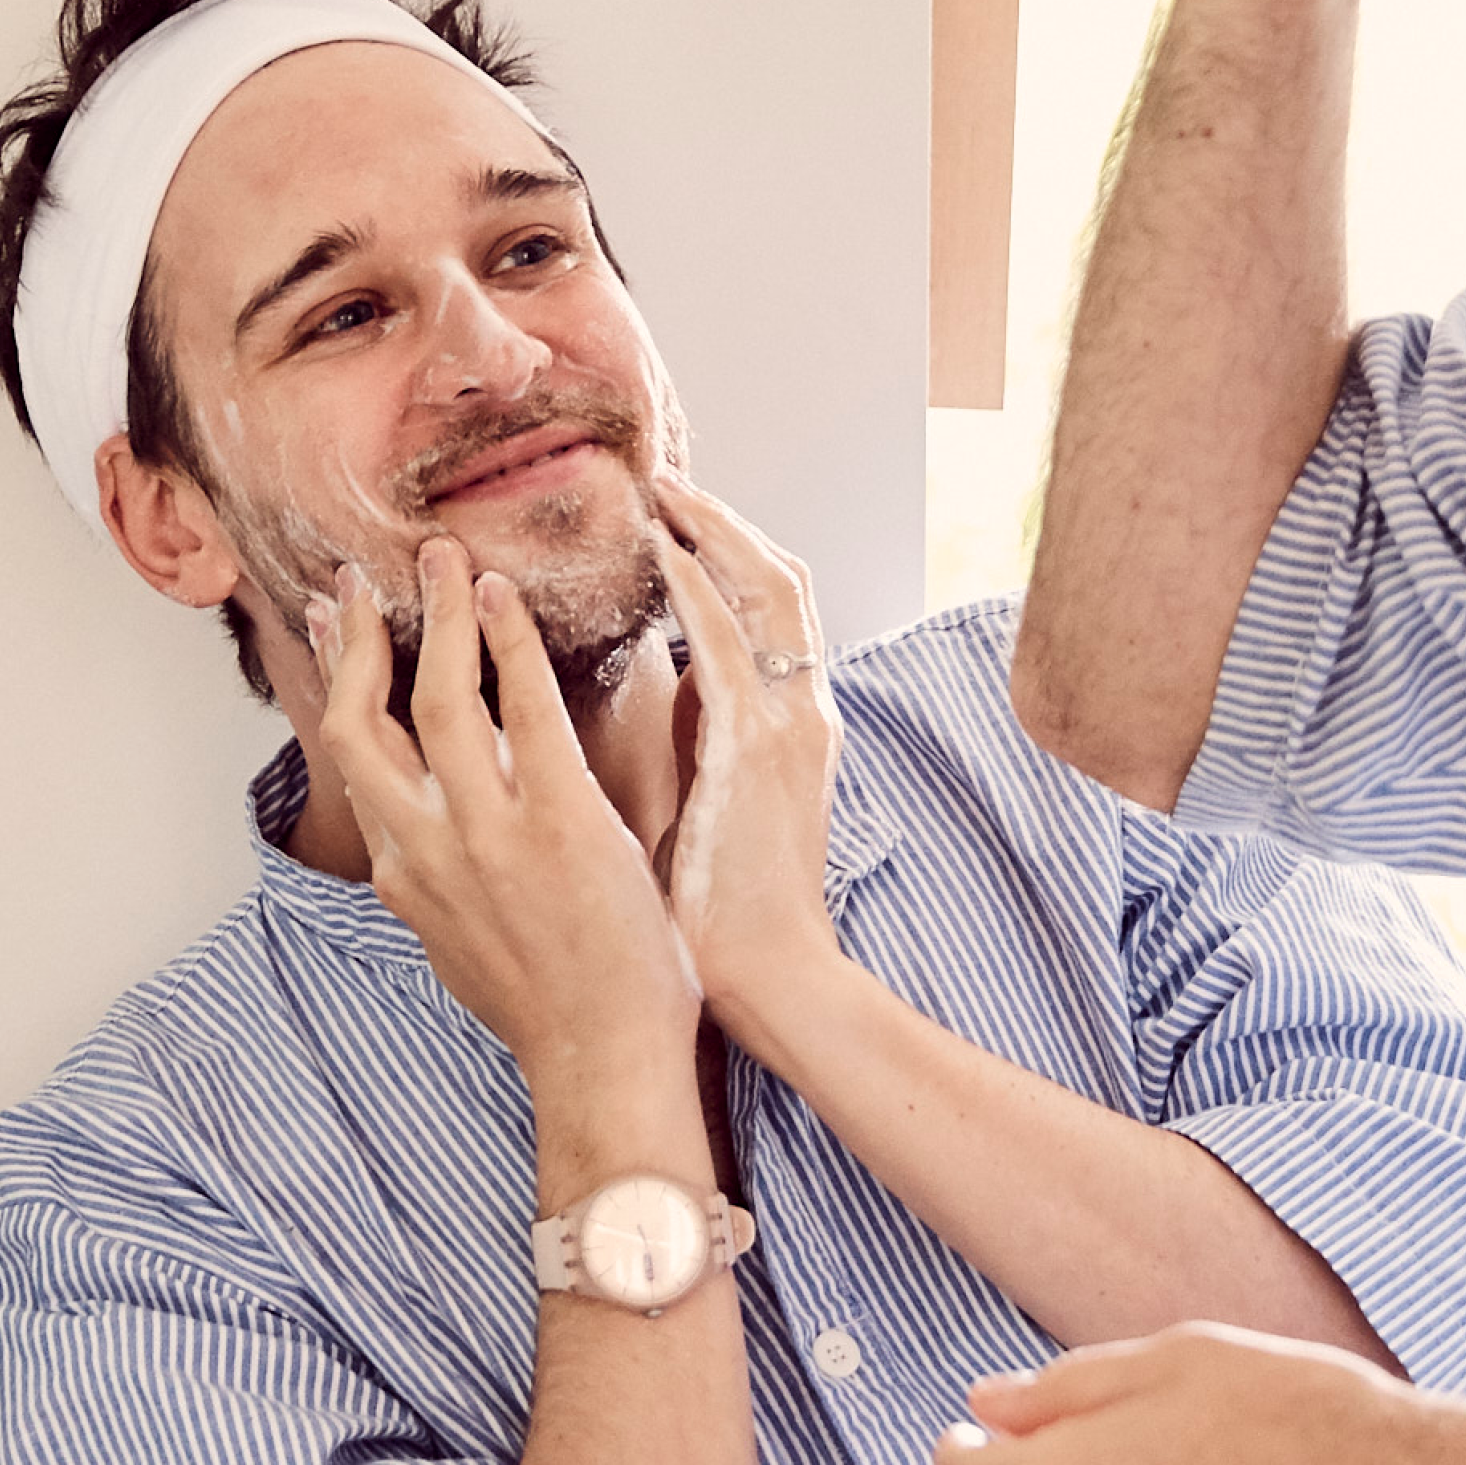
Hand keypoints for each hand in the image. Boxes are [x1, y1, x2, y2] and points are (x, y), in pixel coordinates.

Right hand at [308, 538, 700, 1081]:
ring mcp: (488, 832)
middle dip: (351, 637)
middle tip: (357, 577)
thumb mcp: (463, 941)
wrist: (604, 1060)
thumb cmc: (553, 1006)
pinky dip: (510, 641)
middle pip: (359, 718)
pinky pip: (526, 708)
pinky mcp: (559, 821)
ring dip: (433, 615)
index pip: (349, 758)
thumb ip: (439, 881)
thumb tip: (427, 842)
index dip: (330, 683)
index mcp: (405, 873)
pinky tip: (504, 597)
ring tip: (441, 557)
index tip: (321, 630)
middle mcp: (427, 846)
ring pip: (435, 697)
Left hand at [649, 478, 848, 1047]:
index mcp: (792, 731)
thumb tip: (663, 686)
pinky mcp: (757, 748)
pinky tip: (662, 546)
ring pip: (766, 592)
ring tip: (664, 489)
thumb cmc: (727, 916)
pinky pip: (729, 642)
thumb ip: (699, 739)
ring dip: (714, 532)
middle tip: (668, 480)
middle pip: (781, 582)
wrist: (770, 984)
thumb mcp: (711, 805)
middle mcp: (803, 715)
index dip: (732, 557)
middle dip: (726, 525)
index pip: (774, 614)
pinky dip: (698, 585)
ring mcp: (788, 726)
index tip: (680, 519)